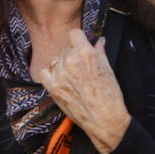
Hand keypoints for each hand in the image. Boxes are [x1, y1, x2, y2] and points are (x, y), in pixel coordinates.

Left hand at [37, 28, 130, 153]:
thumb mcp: (108, 69)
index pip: (74, 33)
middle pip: (64, 48)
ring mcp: (59, 74)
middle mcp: (70, 61)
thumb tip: (99, 40)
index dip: (78, 40)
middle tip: (79, 68)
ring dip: (61, 65)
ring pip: (55, 60)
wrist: (104, 119)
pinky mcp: (52, 87)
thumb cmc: (110, 95)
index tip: (80, 46)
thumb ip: (100, 52)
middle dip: (71, 55)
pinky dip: (50, 75)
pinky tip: (60, 81)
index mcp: (85, 53)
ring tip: (72, 77)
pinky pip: (44, 72)